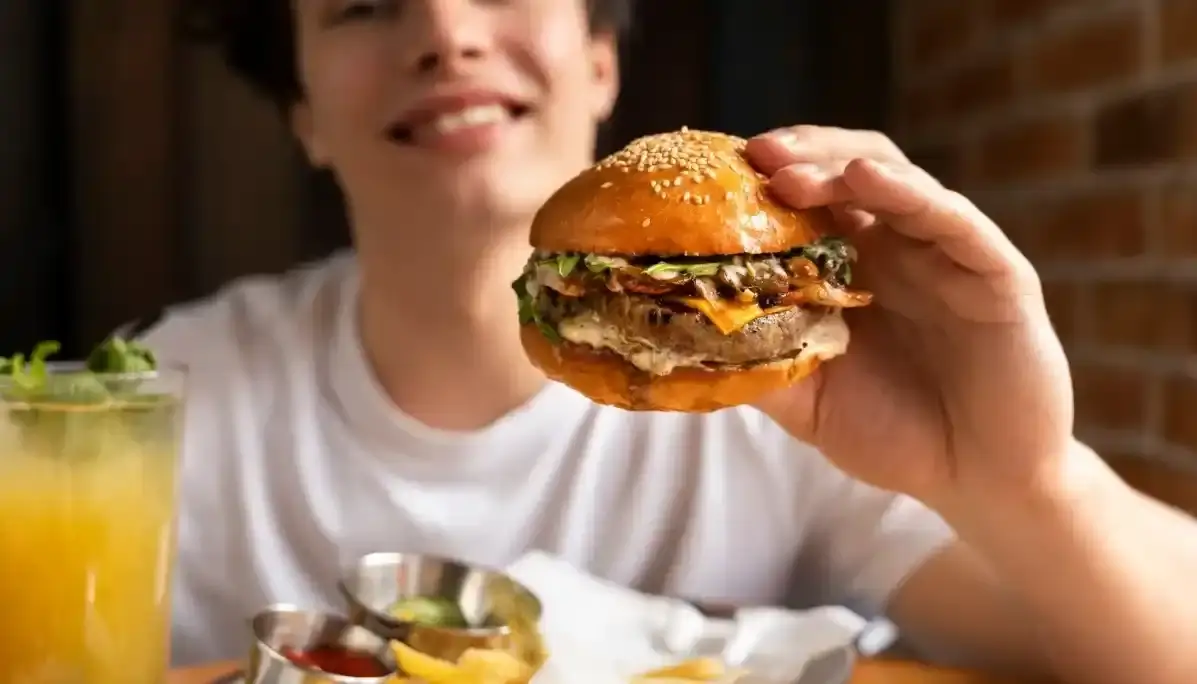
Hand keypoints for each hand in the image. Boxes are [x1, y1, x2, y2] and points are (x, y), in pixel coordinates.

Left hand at [744, 126, 1073, 505]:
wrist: (978, 480)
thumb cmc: (896, 433)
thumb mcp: (809, 402)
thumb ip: (760, 366)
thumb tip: (687, 338)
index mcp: (854, 266)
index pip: (811, 198)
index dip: (767, 179)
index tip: (717, 174)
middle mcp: (900, 246)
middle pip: (851, 169)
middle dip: (802, 155)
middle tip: (754, 156)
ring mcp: (949, 255)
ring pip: (900, 182)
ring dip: (842, 165)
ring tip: (792, 170)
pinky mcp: (999, 275)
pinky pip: (957, 222)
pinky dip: (913, 195)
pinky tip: (871, 180)